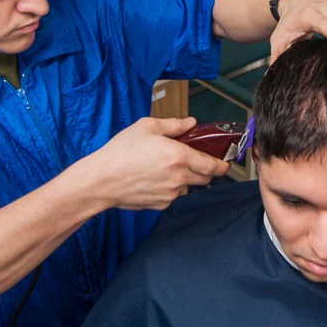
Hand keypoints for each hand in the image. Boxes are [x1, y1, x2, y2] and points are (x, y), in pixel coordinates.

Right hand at [84, 117, 230, 210]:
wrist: (101, 181)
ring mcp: (170, 193)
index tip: (225, 161)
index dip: (222, 164)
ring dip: (183, 177)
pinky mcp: (160, 204)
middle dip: (204, 169)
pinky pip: (172, 195)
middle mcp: (178, 177)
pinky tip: (152, 178)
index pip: (212, 165)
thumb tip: (190, 123)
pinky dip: (168, 187)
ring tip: (162, 166)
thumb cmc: (120, 153)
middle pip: (205, 178)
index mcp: (179, 156)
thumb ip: (173, 124)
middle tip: (193, 159)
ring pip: (187, 186)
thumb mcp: (146, 127)